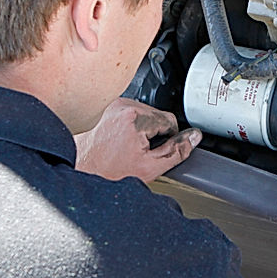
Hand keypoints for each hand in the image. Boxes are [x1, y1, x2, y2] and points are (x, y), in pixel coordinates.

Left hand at [75, 98, 201, 182]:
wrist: (82, 171)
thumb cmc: (109, 172)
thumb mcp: (151, 167)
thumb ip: (177, 151)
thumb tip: (194, 137)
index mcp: (135, 117)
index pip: (170, 119)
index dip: (169, 138)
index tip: (157, 151)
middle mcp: (122, 105)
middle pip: (157, 115)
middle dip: (155, 133)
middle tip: (141, 153)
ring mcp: (112, 106)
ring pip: (144, 114)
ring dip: (143, 130)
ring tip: (128, 149)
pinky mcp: (106, 109)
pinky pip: (130, 114)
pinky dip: (131, 127)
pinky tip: (121, 143)